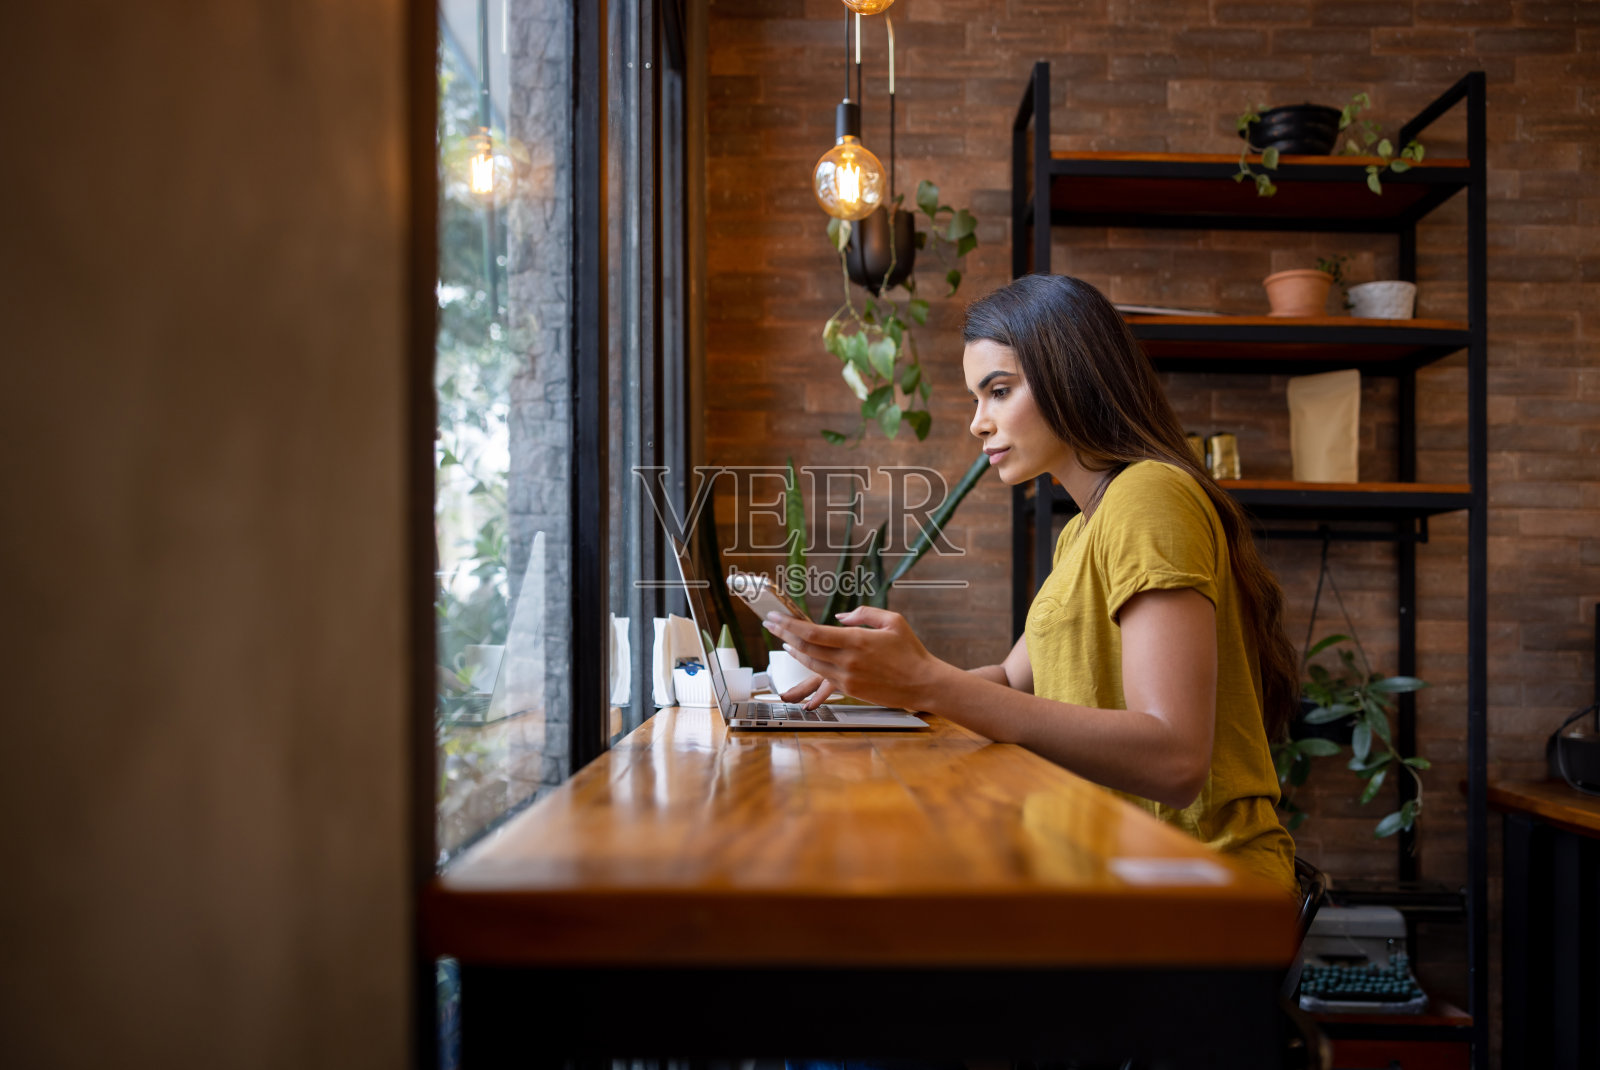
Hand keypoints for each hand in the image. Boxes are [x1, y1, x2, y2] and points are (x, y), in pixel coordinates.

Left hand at [762, 606, 943, 711]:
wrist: (924, 683)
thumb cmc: (911, 651)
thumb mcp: (892, 621)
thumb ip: (864, 614)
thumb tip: (840, 618)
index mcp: (856, 640)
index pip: (813, 632)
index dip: (789, 625)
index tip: (774, 617)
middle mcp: (848, 661)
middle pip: (806, 648)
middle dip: (784, 635)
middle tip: (770, 625)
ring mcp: (847, 678)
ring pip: (811, 664)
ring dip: (795, 652)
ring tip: (784, 641)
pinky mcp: (850, 691)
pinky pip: (823, 681)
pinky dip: (809, 672)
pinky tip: (802, 665)